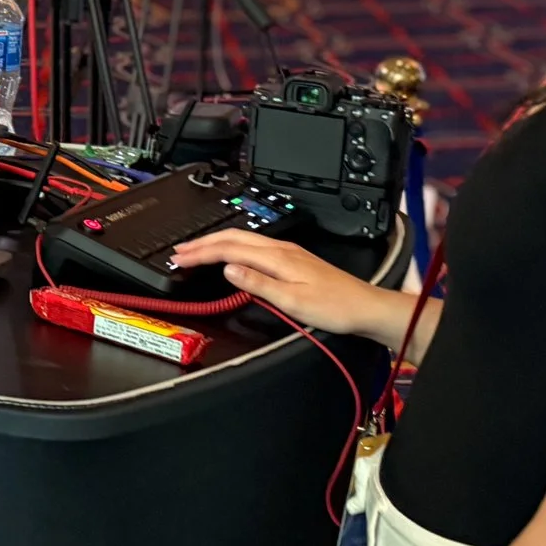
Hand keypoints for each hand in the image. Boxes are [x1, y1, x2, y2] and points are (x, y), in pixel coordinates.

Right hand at [166, 230, 400, 339]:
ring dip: (217, 243)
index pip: (229, 249)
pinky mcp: (294, 259)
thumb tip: (228, 269)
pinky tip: (231, 254)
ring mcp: (289, 252)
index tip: (180, 258)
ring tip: (198, 250)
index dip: (201, 253)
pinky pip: (255, 246)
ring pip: (243, 239)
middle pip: (233, 237)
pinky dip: (233, 248)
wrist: (366, 308)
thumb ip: (257, 283)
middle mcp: (282, 249)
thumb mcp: (292, 300)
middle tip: (179, 251)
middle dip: (203, 243)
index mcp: (278, 257)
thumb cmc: (335, 307)